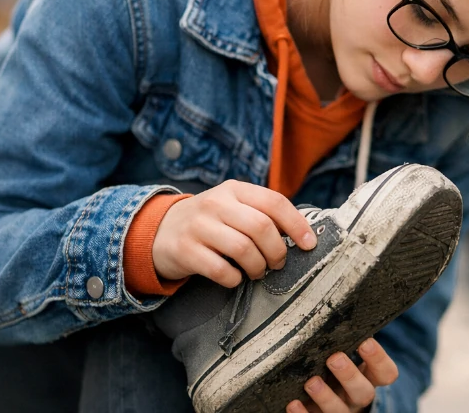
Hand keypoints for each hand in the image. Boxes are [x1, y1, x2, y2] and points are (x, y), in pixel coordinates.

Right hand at [152, 180, 316, 285]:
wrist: (160, 231)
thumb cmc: (210, 222)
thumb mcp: (233, 207)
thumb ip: (262, 213)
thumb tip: (301, 235)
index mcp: (235, 189)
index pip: (274, 201)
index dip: (297, 224)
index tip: (308, 244)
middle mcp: (216, 203)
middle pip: (261, 227)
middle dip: (277, 251)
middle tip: (277, 263)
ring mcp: (198, 226)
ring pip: (243, 249)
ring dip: (258, 267)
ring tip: (257, 271)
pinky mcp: (185, 250)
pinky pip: (220, 270)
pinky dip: (234, 279)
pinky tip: (234, 278)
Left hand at [286, 338, 398, 412]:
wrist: (323, 394)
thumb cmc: (334, 365)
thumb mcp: (345, 352)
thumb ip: (344, 339)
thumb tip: (335, 304)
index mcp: (368, 377)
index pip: (386, 373)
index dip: (378, 360)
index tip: (365, 342)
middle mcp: (356, 396)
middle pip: (363, 392)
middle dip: (349, 376)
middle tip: (334, 358)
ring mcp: (339, 409)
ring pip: (339, 411)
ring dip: (325, 397)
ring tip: (311, 382)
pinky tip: (292, 403)